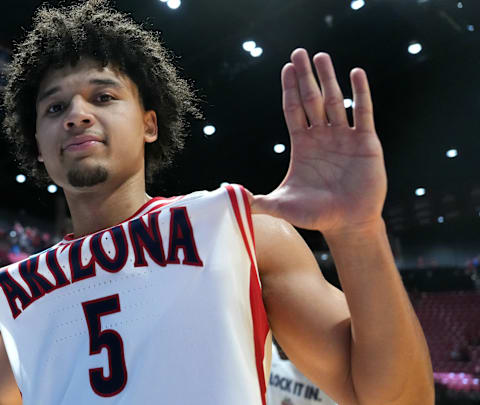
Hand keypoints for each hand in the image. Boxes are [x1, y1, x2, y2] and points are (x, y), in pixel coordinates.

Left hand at [249, 49, 385, 234]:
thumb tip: (228, 197)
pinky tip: (355, 73)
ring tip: (321, 56)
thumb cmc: (315, 215)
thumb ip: (257, 201)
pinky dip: (360, 93)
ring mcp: (344, 137)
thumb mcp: (282, 206)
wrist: (348, 223)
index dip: (288, 89)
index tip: (285, 68)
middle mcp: (322, 136)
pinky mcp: (366, 142)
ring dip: (329, 78)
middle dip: (305, 76)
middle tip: (299, 52)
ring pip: (335, 100)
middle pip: (311, 99)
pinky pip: (362, 112)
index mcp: (302, 145)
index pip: (293, 110)